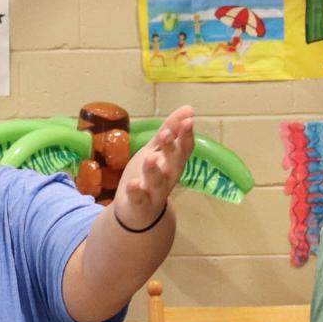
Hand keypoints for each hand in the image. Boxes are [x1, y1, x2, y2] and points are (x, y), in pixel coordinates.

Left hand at [114, 105, 194, 227]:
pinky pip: (139, 200)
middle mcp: (168, 178)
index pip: (184, 149)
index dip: (186, 135)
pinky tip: (133, 184)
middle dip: (171, 149)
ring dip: (154, 170)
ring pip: (157, 182)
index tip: (188, 120)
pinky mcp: (140, 205)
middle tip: (166, 134)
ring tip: (150, 158)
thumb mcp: (155, 150)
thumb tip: (189, 109)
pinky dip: (136, 193)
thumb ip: (169, 131)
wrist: (136, 212)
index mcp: (173, 163)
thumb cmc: (148, 177)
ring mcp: (154, 193)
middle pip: (174, 164)